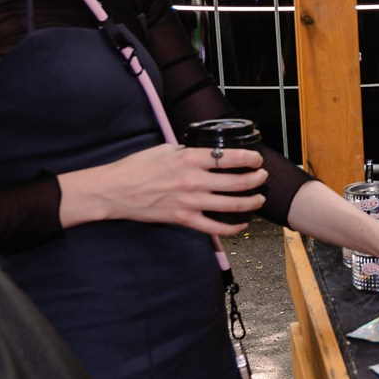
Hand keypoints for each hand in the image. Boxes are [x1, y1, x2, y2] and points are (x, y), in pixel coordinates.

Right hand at [59, 142, 267, 235]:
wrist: (115, 191)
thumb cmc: (136, 167)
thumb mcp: (164, 150)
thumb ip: (187, 152)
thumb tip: (203, 152)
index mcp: (189, 159)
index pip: (229, 157)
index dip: (249, 157)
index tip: (257, 158)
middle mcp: (194, 180)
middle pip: (237, 182)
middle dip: (256, 179)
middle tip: (262, 176)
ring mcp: (190, 202)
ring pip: (232, 205)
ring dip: (251, 202)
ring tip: (259, 198)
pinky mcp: (184, 219)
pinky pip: (215, 227)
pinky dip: (232, 228)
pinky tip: (241, 224)